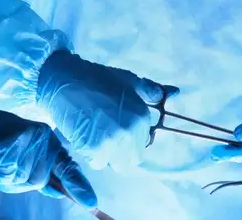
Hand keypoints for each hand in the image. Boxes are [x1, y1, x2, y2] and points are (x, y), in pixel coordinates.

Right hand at [0, 105, 96, 207]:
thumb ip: (40, 174)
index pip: (67, 166)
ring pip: (22, 179)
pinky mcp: (14, 142)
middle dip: (16, 181)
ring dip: (3, 177)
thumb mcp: (21, 158)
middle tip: (2, 164)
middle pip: (38, 181)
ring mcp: (30, 140)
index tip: (91, 203)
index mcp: (48, 142)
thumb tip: (58, 192)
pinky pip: (7, 174)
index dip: (78, 185)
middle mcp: (43, 139)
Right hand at [37, 50, 177, 169]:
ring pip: (114, 163)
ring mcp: (112, 142)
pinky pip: (97, 162)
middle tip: (106, 134)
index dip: (131, 138)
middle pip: (131, 159)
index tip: (117, 127)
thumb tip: (176, 91)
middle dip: (121, 151)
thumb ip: (151, 90)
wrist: (65, 81)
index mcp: (141, 116)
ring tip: (95, 133)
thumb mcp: (129, 81)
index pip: (143, 144)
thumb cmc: (97, 79)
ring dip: (106, 153)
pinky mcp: (92, 149)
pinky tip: (85, 135)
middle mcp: (130, 132)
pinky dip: (91, 153)